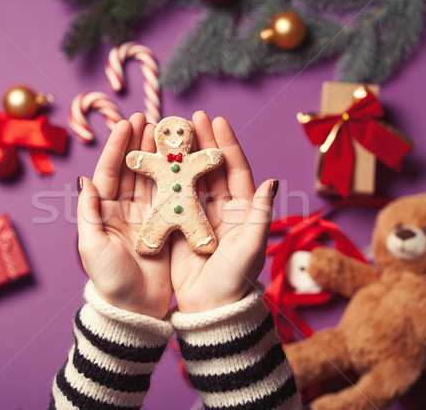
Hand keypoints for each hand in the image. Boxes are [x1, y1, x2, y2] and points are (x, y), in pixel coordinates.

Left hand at [77, 113, 171, 318]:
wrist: (135, 310)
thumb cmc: (109, 281)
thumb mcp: (92, 248)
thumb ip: (89, 214)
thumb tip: (84, 181)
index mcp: (104, 212)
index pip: (110, 171)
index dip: (117, 146)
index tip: (127, 122)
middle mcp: (124, 210)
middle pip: (132, 169)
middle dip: (140, 143)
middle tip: (152, 118)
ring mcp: (146, 217)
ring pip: (152, 178)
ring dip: (160, 155)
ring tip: (169, 132)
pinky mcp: (165, 226)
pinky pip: (170, 196)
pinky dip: (176, 177)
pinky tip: (184, 160)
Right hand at [171, 111, 276, 312]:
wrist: (210, 308)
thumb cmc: (236, 279)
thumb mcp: (251, 245)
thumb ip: (260, 213)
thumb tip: (272, 180)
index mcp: (241, 209)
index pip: (235, 169)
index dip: (226, 144)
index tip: (217, 120)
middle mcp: (220, 208)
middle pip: (210, 168)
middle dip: (201, 141)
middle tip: (189, 117)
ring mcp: (197, 216)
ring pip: (189, 178)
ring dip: (180, 156)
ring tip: (169, 133)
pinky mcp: (178, 226)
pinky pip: (171, 197)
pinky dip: (164, 178)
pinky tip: (154, 161)